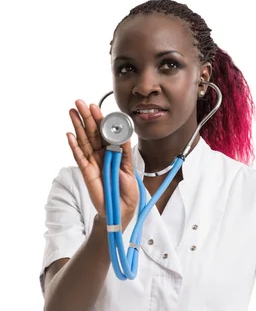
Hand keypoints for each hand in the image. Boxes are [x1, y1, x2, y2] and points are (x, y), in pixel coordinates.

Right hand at [67, 99, 138, 227]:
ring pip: (84, 141)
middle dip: (86, 117)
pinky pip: (80, 157)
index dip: (99, 119)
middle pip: (92, 132)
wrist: (121, 208)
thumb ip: (125, 151)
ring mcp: (93, 162)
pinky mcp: (87, 172)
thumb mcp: (129, 168)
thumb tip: (124, 134)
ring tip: (71, 112)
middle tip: (79, 102)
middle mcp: (101, 154)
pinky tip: (69, 135)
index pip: (105, 132)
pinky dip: (74, 146)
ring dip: (77, 126)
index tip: (94, 106)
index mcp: (113, 152)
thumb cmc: (126, 189)